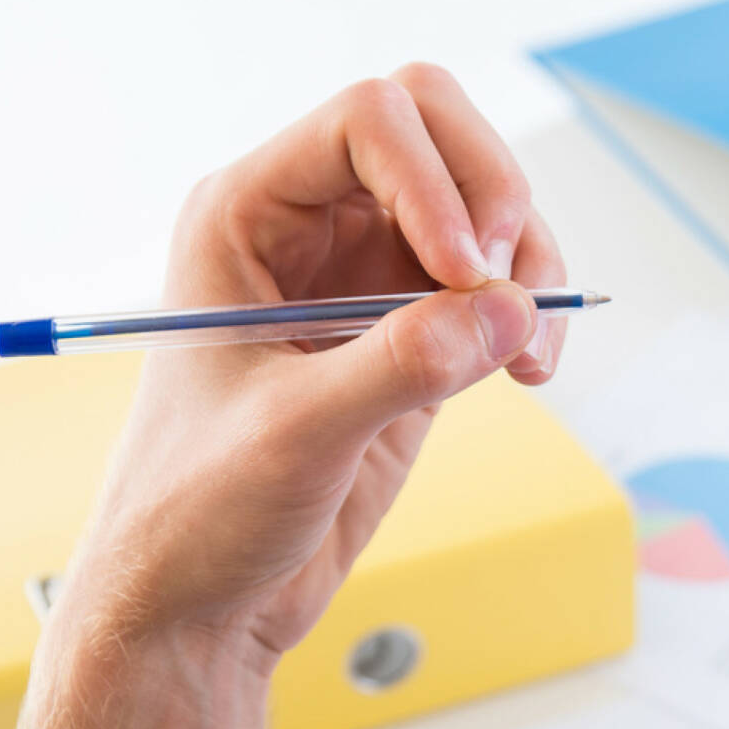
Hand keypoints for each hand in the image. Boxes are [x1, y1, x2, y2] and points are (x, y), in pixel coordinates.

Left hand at [15, 66, 567, 728]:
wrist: (202, 602)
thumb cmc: (198, 512)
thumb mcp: (293, 433)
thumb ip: (401, 366)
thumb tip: (508, 312)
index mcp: (248, 217)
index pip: (367, 126)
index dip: (432, 180)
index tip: (463, 271)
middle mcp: (311, 232)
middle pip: (439, 139)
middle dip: (493, 198)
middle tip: (508, 283)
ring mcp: (366, 284)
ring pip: (481, 214)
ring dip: (528, 264)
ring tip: (530, 351)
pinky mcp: (411, 341)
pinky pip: (493, 291)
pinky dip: (529, 315)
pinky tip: (528, 369)